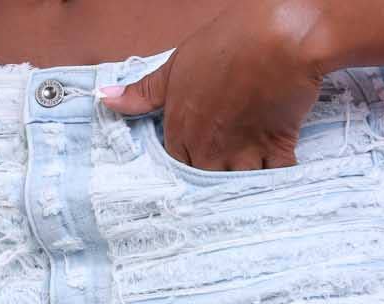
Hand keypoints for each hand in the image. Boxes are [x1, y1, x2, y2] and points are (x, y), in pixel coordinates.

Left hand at [97, 1, 337, 172]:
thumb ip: (144, 92)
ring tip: (248, 168)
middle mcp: (208, 150)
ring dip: (242, 180)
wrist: (279, 37)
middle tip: (224, 159)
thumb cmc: (228, 42)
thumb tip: (104, 100)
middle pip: (205, 183)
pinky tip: (276, 170)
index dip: (188, 160)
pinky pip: (274, 180)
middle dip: (213, 176)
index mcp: (182, 131)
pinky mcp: (276, 152)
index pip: (176, 166)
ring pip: (237, 186)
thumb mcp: (177, 64)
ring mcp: (243, 155)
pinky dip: (276, 178)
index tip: (199, 152)